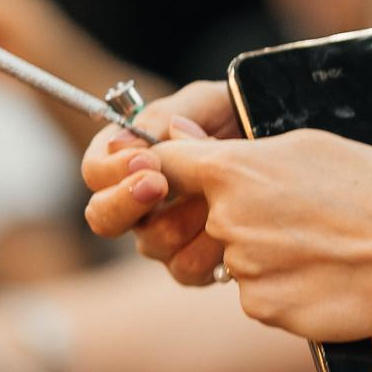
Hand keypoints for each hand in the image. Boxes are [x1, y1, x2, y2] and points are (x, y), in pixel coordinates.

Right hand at [80, 81, 243, 285]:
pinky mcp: (194, 261)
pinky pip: (187, 268)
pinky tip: (235, 224)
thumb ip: (162, 117)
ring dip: (186, 217)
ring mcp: (163, 234)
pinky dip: (211, 247)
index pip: (95, 172)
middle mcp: (137, 201)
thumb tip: (125, 143)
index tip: (145, 160)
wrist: (275, 142)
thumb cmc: (234, 114)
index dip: (112, 170)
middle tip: (158, 184)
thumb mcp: (202, 103)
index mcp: (128, 159)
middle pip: (103, 217)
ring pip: (150, 244)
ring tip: (218, 194)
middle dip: (127, 202)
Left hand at [136, 129, 371, 336]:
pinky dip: (285, 288)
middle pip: (210, 220)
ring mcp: (243, 269)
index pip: (166, 168)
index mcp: (231, 171)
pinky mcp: (262, 309)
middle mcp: (226, 221)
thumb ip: (236, 148)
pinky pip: (260, 296)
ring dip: (268, 256)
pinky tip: (324, 276)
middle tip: (299, 218)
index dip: (171, 173)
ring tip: (323, 247)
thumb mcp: (310, 146)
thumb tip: (176, 137)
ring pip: (239, 260)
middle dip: (244, 220)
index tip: (178, 178)